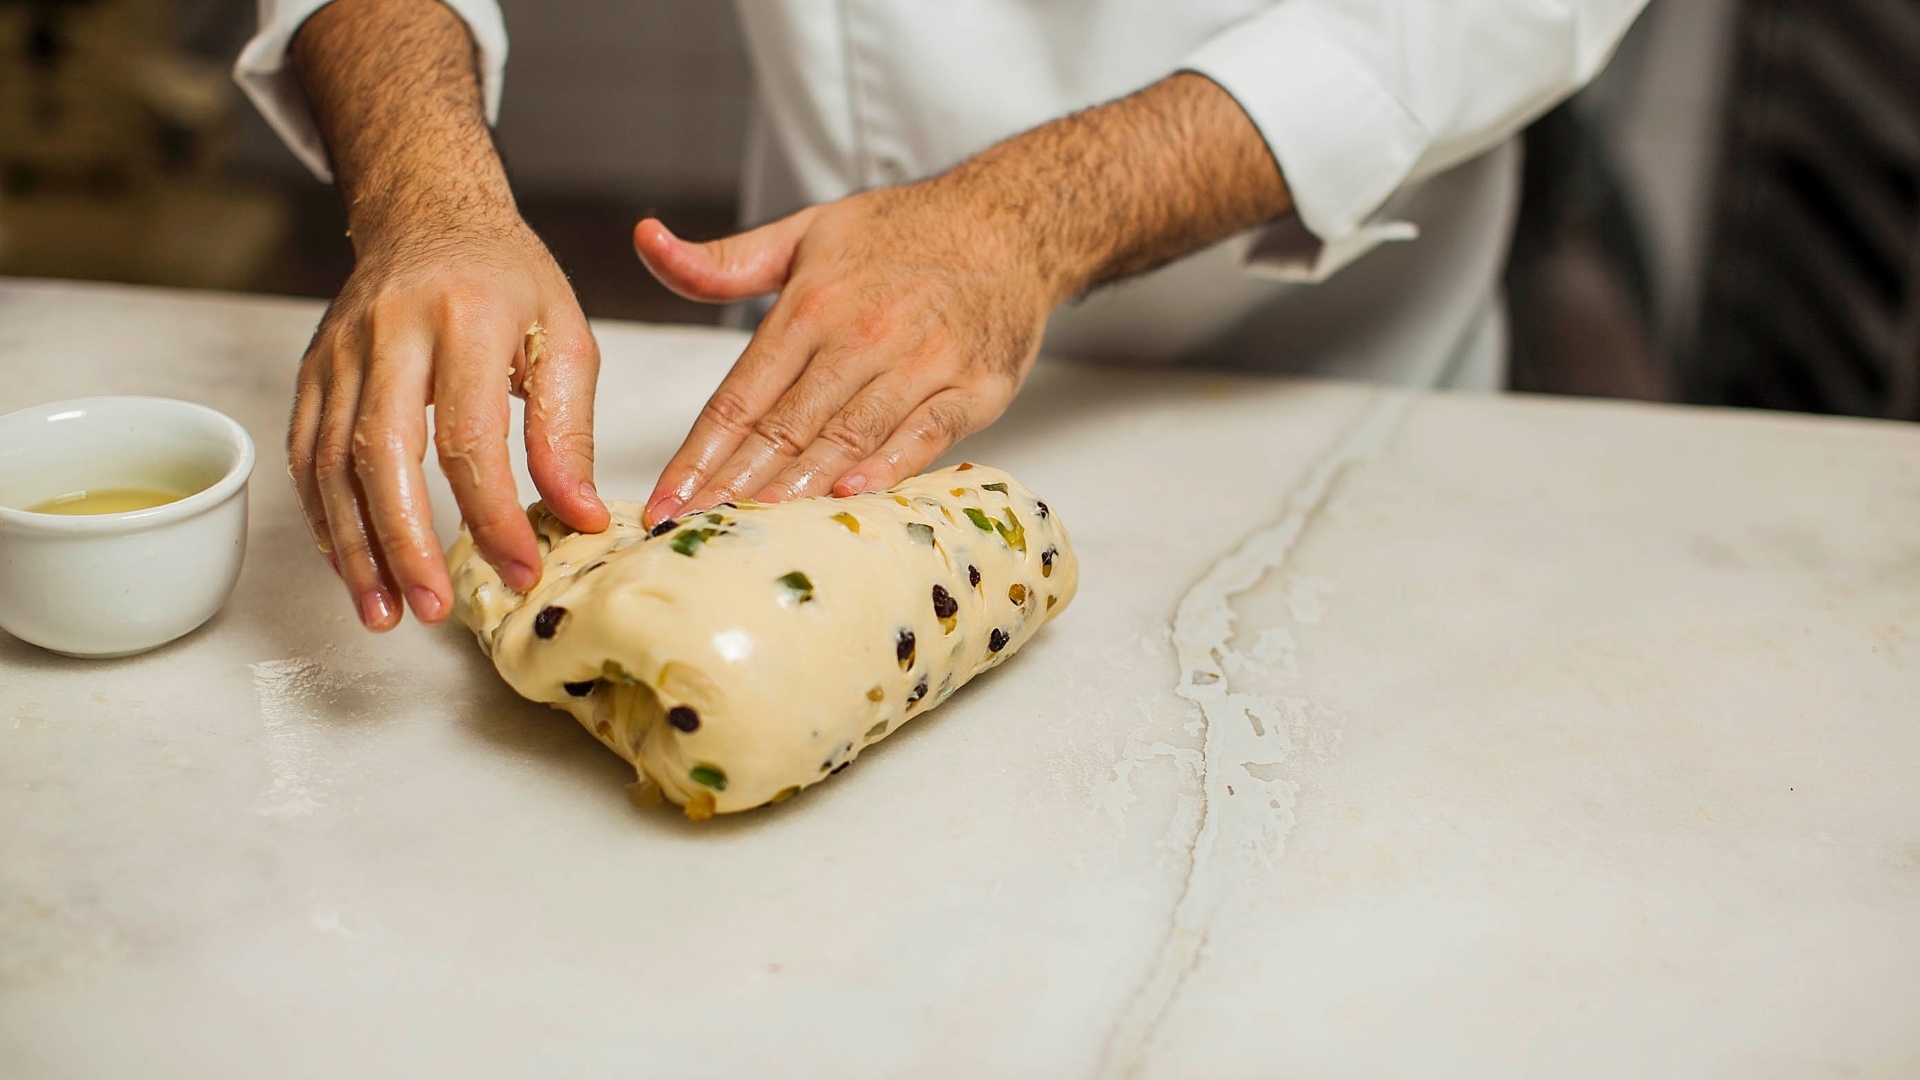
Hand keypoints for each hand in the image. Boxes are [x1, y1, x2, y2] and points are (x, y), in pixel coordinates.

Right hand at [288, 218, 607, 630]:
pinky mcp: (311, 371)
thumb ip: (569, 429)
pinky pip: (304, 456)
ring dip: (354, 547)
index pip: (471, 434)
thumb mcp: (565, 336)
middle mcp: (391, 331)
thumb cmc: (507, 279)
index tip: (521, 568)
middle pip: (381, 451)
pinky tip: (353, 567)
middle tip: (432, 609)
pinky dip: (324, 519)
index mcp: (466, 317)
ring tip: (386, 611)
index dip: (493, 513)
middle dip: (404, 542)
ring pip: (328, 462)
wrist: (428, 214)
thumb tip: (579, 516)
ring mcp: (339, 351)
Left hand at [632, 180, 1059, 525]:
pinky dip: (888, 465)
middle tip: (692, 533)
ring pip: (847, 435)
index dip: (699, 453)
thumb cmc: (902, 235)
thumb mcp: (805, 231)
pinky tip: (849, 496)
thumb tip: (648, 241)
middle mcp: (861, 334)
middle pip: (785, 426)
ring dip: (797, 487)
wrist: (1008, 223)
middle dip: (732, 486)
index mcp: (811, 304)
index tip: (664, 500)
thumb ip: (725, 261)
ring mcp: (921, 362)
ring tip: (751, 529)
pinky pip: (926, 434)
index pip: (741, 395)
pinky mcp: (974, 387)